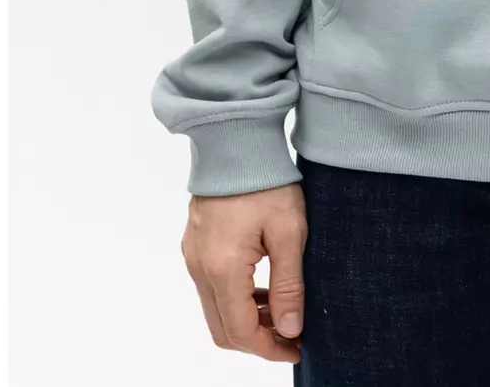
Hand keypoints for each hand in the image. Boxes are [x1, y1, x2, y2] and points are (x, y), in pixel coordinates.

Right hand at [180, 180, 307, 363]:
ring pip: (215, 309)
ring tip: (281, 310)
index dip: (268, 349)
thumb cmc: (266, 180)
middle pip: (222, 328)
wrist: (238, 140)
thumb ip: (288, 285)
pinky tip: (261, 288)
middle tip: (290, 335)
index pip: (240, 332)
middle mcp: (200, 267)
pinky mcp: (195, 245)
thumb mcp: (289, 233)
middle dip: (256, 340)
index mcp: (223, 268)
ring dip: (245, 319)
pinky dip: (234, 298)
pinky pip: (210, 287)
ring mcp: (193, 256)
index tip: (295, 347)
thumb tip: (290, 329)